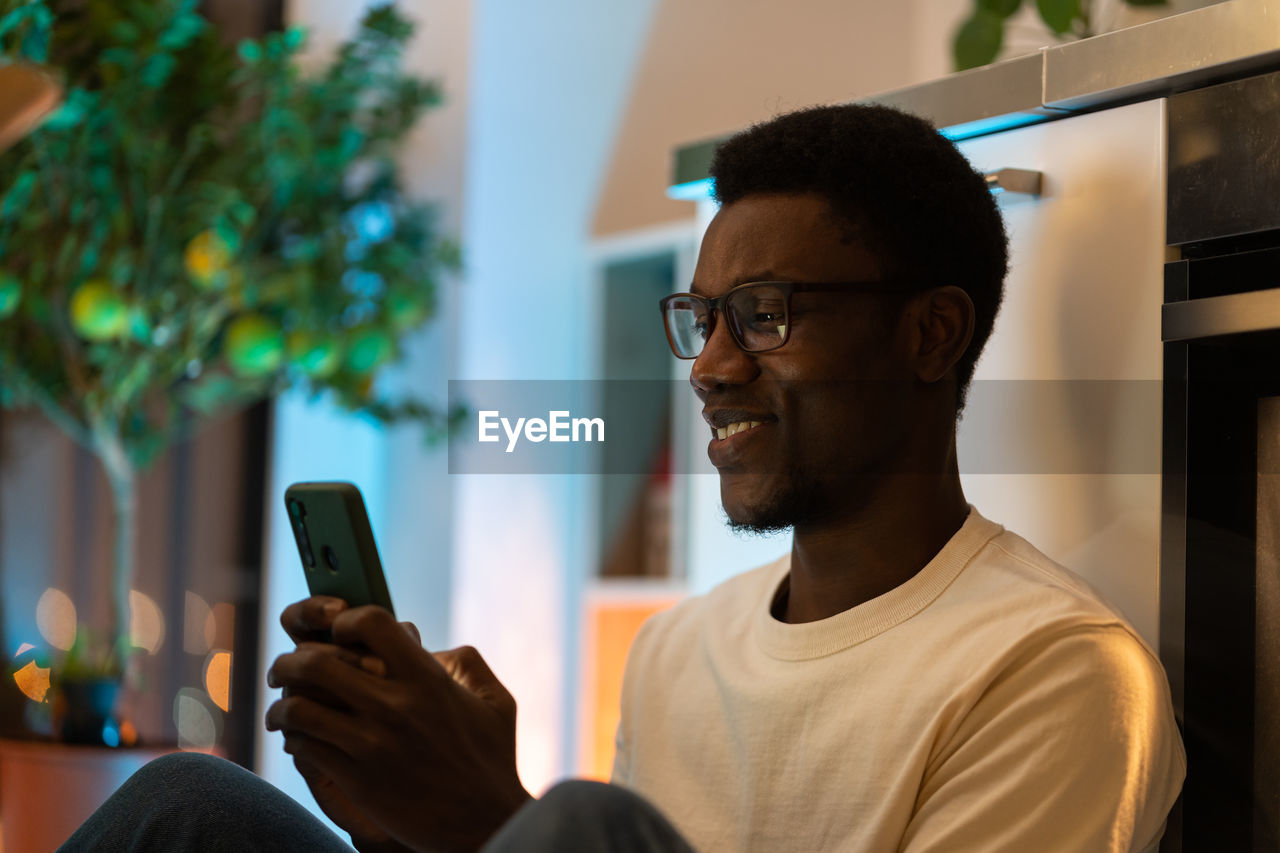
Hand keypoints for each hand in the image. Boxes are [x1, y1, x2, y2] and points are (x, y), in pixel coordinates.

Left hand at [267, 604, 531, 851]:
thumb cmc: (493, 758)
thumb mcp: (494, 699)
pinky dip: (294, 738)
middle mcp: (396, 706)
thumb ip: (463, 662)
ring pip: (299, 707)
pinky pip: (304, 746)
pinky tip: (300, 738)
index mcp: (427, 678)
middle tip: (285, 668)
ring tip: (283, 708)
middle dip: (290, 661)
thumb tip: (424, 646)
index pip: (370, 622)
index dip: (346, 620)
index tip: (340, 633)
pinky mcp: (358, 780)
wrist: (486, 824)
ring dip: (282, 704)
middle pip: (315, 662)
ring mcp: (373, 744)